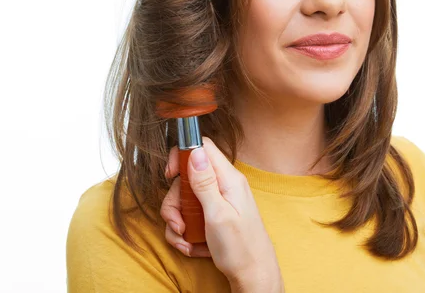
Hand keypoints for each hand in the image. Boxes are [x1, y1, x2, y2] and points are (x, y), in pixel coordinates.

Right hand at [160, 136, 282, 288]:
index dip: (182, 155)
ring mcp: (219, 201)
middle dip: (175, 202)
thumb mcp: (218, 214)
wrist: (253, 276)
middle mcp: (224, 186)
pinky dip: (186, 233)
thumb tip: (195, 151)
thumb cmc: (241, 248)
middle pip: (187, 178)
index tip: (170, 175)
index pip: (203, 148)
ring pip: (185, 200)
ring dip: (178, 222)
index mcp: (229, 179)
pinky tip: (192, 246)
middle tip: (178, 223)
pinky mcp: (214, 216)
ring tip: (186, 241)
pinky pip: (191, 216)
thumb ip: (205, 182)